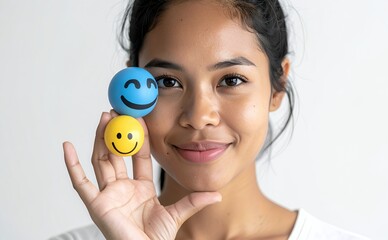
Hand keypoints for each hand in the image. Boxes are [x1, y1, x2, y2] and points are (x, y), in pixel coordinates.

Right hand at [63, 112, 220, 239]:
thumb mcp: (177, 215)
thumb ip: (194, 201)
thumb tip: (217, 194)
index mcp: (140, 189)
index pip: (139, 157)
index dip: (140, 138)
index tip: (140, 120)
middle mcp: (122, 189)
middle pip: (117, 154)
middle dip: (117, 133)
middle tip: (117, 111)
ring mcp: (108, 195)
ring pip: (101, 161)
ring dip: (100, 139)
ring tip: (103, 117)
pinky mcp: (96, 204)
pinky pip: (80, 183)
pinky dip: (71, 165)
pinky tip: (67, 146)